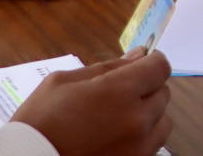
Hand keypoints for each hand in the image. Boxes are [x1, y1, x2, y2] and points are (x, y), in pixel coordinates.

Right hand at [11, 50, 172, 155]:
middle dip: (146, 89)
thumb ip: (107, 67)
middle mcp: (136, 120)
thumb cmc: (39, 121)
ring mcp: (138, 148)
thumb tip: (139, 55)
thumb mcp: (63, 82)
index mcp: (118, 92)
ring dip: (148, 116)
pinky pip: (152, 146)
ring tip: (119, 119)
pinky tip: (117, 138)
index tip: (138, 66)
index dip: (150, 63)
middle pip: (163, 93)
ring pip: (163, 122)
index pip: (160, 67)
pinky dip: (142, 138)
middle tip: (118, 96)